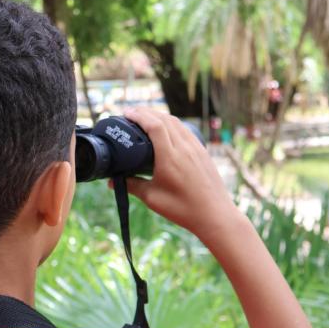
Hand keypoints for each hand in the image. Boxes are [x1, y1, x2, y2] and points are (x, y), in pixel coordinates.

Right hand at [122, 107, 244, 243]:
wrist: (215, 215)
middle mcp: (184, 148)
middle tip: (131, 113)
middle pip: (164, 118)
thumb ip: (132, 186)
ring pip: (176, 122)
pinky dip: (172, 123)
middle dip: (146, 112)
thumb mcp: (153, 198)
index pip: (154, 125)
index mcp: (170, 157)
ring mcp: (196, 148)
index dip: (139, 116)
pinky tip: (166, 129)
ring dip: (159, 115)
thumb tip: (112, 182)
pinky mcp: (202, 152)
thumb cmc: (184, 209)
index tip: (126, 113)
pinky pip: (185, 130)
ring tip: (145, 117)